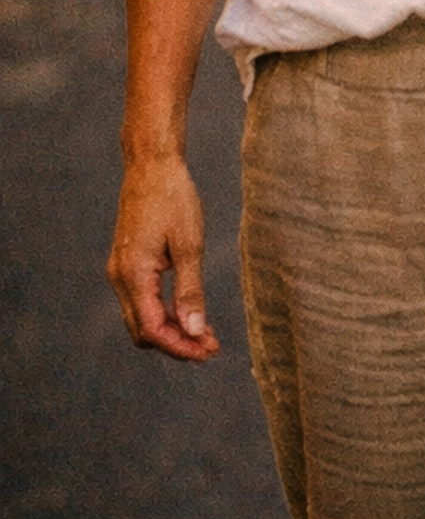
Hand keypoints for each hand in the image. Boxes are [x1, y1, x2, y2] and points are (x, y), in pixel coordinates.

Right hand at [108, 157, 220, 361]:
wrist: (152, 165)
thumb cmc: (173, 198)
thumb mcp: (190, 244)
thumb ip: (190, 291)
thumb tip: (196, 331)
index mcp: (133, 275)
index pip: (153, 329)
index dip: (180, 346)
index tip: (208, 353)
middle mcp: (120, 278)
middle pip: (144, 330)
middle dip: (176, 343)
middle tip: (211, 347)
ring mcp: (120, 271)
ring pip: (142, 318)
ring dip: (171, 329)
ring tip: (205, 334)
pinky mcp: (127, 263)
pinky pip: (142, 300)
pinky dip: (164, 312)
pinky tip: (188, 311)